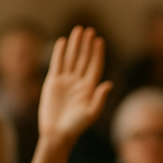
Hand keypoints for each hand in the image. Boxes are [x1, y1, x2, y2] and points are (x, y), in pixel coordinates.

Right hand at [38, 26, 111, 143]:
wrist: (57, 132)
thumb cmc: (76, 126)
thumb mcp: (91, 113)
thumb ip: (100, 97)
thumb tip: (109, 83)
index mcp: (90, 88)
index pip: (95, 66)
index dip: (97, 53)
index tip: (99, 40)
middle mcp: (79, 82)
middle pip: (84, 59)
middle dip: (87, 45)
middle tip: (90, 30)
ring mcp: (66, 81)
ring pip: (71, 58)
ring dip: (75, 44)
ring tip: (78, 30)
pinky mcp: (53, 82)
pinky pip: (57, 64)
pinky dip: (59, 53)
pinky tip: (63, 41)